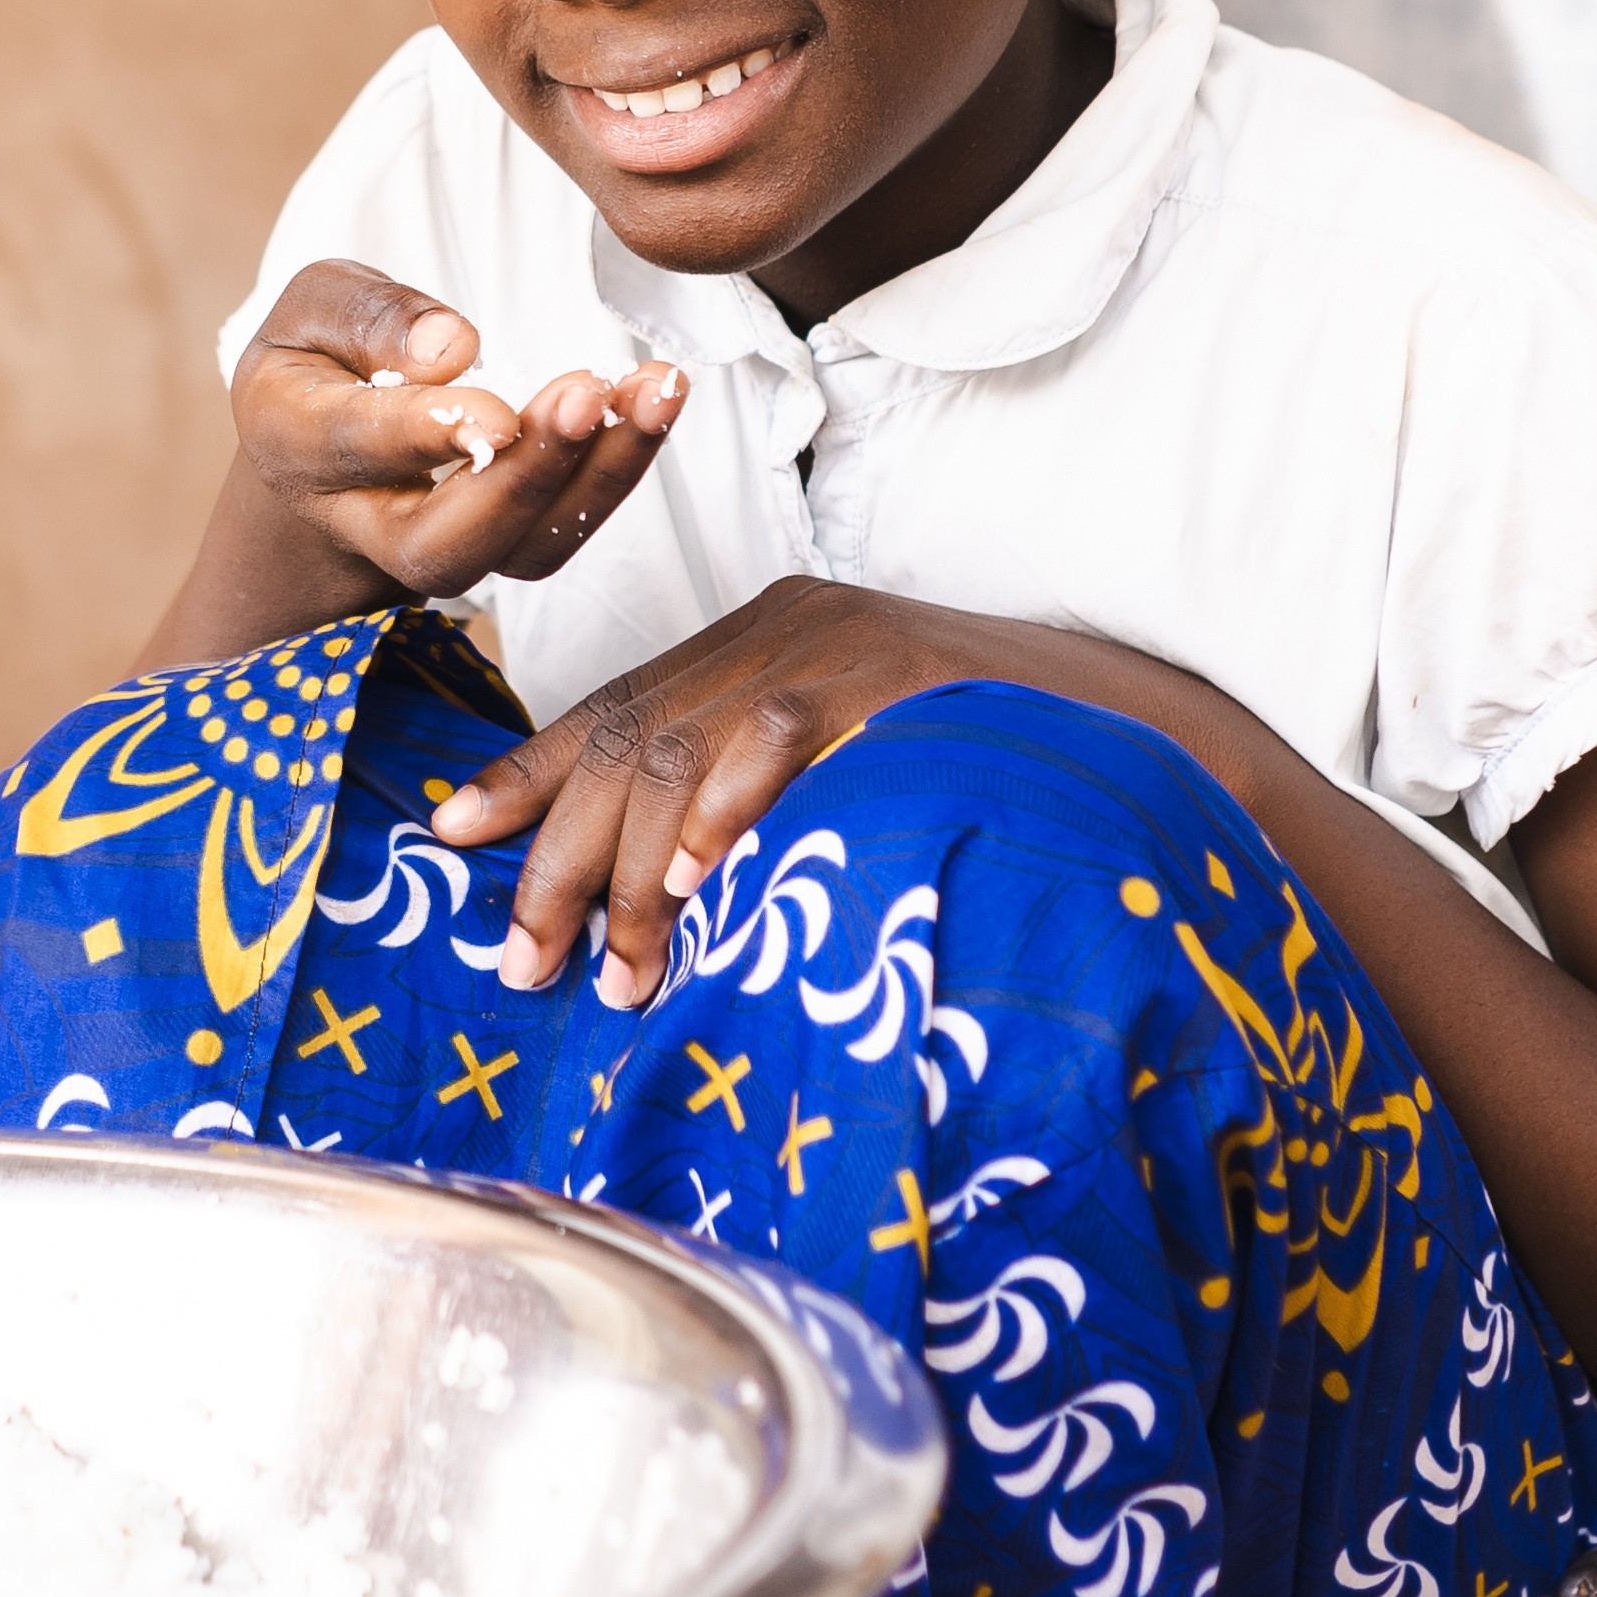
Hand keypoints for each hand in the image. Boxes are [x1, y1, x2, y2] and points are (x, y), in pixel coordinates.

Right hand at [224, 262, 683, 605]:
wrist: (315, 469)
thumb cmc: (317, 367)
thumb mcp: (312, 310)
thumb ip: (369, 315)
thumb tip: (453, 348)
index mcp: (297, 443)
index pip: (362, 449)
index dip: (430, 434)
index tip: (497, 413)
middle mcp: (363, 522)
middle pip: (445, 542)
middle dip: (525, 477)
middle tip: (584, 394)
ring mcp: (436, 554)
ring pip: (520, 551)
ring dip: (598, 475)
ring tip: (656, 388)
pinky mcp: (499, 552)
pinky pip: (560, 535)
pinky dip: (616, 471)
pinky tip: (655, 401)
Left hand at [432, 581, 1081, 1006]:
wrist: (1144, 739)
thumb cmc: (991, 773)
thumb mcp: (853, 765)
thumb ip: (759, 795)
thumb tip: (658, 895)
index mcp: (765, 633)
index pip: (618, 703)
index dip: (530, 771)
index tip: (453, 834)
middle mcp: (786, 624)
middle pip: (629, 736)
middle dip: (560, 855)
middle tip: (525, 958)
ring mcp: (841, 647)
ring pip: (682, 752)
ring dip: (633, 877)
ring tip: (612, 972)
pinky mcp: (895, 677)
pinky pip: (776, 740)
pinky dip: (725, 816)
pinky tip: (693, 890)